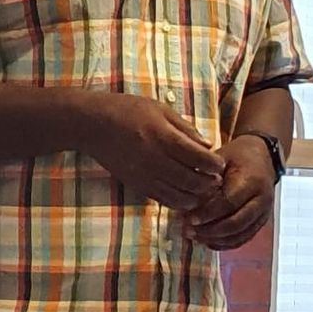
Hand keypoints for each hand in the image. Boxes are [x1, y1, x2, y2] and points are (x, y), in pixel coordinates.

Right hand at [77, 92, 224, 210]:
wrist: (92, 125)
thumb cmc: (127, 110)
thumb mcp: (160, 109)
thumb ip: (185, 128)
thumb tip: (208, 145)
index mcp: (164, 137)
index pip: (199, 158)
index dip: (214, 165)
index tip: (220, 164)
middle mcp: (156, 160)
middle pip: (192, 181)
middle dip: (209, 183)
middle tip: (216, 180)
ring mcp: (145, 175)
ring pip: (179, 196)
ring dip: (195, 196)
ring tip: (203, 190)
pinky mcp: (136, 185)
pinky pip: (162, 200)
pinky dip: (178, 202)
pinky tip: (185, 197)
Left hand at [184, 137, 279, 249]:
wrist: (262, 155)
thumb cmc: (237, 155)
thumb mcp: (221, 157)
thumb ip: (206, 175)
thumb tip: (185, 196)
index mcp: (252, 181)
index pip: (229, 203)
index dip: (208, 213)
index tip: (189, 219)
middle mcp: (262, 199)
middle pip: (236, 223)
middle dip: (210, 231)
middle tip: (188, 231)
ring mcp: (264, 212)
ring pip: (240, 235)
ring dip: (216, 239)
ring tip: (195, 237)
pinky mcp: (261, 221)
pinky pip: (244, 238)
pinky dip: (225, 243)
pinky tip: (208, 241)